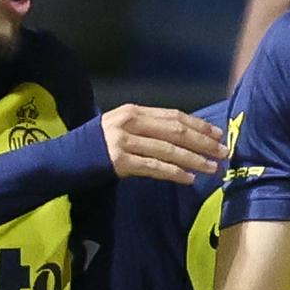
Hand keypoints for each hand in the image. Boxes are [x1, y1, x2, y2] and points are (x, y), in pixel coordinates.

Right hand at [99, 105, 226, 183]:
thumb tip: (184, 135)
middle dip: (202, 142)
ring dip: (194, 159)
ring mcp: (124, 142)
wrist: (66, 157)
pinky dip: (174, 173)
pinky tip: (189, 178)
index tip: (218, 134)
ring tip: (212, 168)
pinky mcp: (120, 162)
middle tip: (223, 152)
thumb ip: (148, 127)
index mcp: (134, 111)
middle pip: (175, 131)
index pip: (174, 116)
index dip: (198, 125)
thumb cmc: (98, 143)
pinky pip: (154, 167)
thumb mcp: (122, 126)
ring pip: (168, 150)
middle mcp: (131, 123)